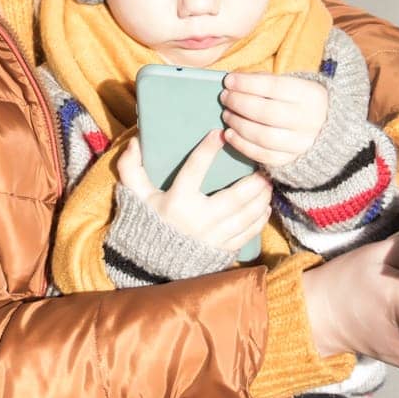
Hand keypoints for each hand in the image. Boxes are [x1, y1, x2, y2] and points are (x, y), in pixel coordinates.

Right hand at [116, 131, 272, 252]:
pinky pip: (246, 235)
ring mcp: (212, 238)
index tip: (220, 133)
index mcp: (177, 202)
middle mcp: (198, 220)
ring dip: (260, 200)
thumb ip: (131, 169)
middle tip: (262, 169)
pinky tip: (265, 208)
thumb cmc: (148, 222)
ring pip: (244, 216)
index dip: (207, 151)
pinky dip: (259, 221)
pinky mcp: (221, 251)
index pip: (194, 171)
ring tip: (268, 186)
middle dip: (252, 183)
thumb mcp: (136, 196)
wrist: (153, 264)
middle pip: (233, 198)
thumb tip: (134, 143)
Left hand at [216, 71, 328, 169]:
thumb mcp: (297, 84)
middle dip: (239, 103)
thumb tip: (237, 79)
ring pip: (262, 136)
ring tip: (226, 114)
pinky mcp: (292, 162)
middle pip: (266, 112)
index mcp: (311, 96)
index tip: (229, 80)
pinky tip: (230, 134)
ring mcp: (302, 144)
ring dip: (238, 124)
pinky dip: (242, 145)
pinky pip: (263, 156)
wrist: (332, 132)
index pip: (273, 86)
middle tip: (225, 97)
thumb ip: (270, 81)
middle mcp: (309, 121)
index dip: (247, 83)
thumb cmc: (306, 102)